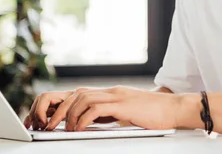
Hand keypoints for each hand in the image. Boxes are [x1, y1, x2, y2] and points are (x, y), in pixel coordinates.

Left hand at [44, 86, 184, 131]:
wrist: (175, 109)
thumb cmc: (153, 115)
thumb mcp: (125, 114)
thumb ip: (108, 115)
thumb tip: (88, 123)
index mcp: (110, 93)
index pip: (78, 93)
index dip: (61, 105)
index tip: (49, 120)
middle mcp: (111, 91)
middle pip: (75, 94)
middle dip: (58, 110)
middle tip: (46, 126)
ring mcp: (117, 96)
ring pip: (82, 99)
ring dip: (68, 115)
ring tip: (62, 129)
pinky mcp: (123, 105)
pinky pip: (96, 108)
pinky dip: (83, 119)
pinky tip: (79, 129)